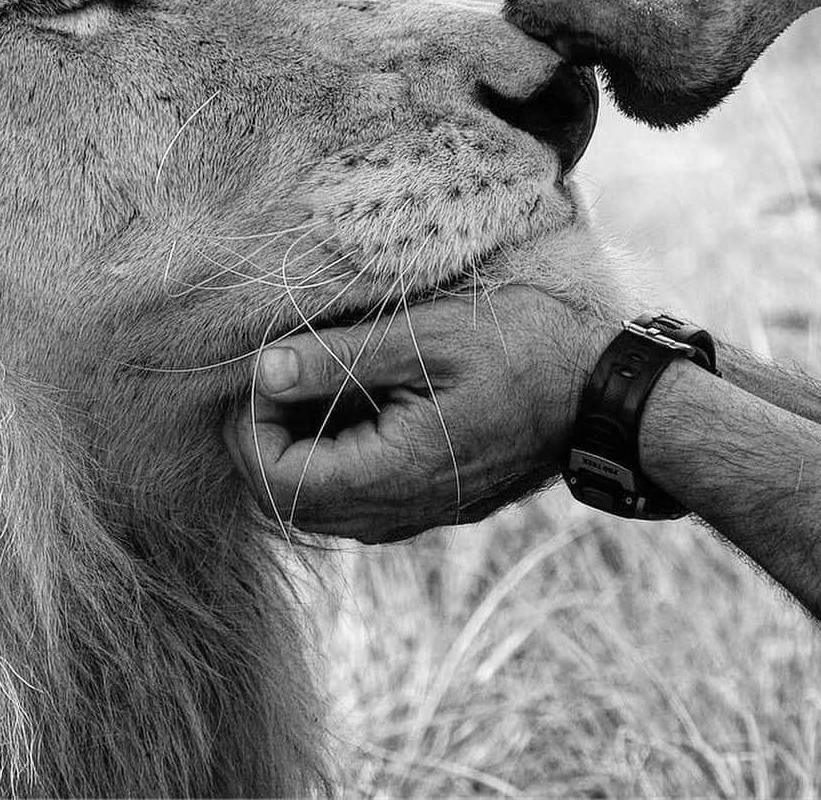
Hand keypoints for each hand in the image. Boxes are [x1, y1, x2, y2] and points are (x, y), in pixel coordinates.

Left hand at [224, 287, 611, 542]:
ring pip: (315, 503)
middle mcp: (396, 512)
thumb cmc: (521, 349)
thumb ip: (338, 359)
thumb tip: (263, 371)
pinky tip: (348, 394)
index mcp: (394, 476)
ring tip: (315, 374)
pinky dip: (328, 450)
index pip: (276, 486)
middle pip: (285, 503)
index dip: (250, 429)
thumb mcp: (424, 337)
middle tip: (281, 368)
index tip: (265, 369)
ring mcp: (411, 513)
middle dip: (263, 437)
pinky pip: (350, 493)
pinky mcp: (423, 501)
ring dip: (296, 443)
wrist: (600, 391)